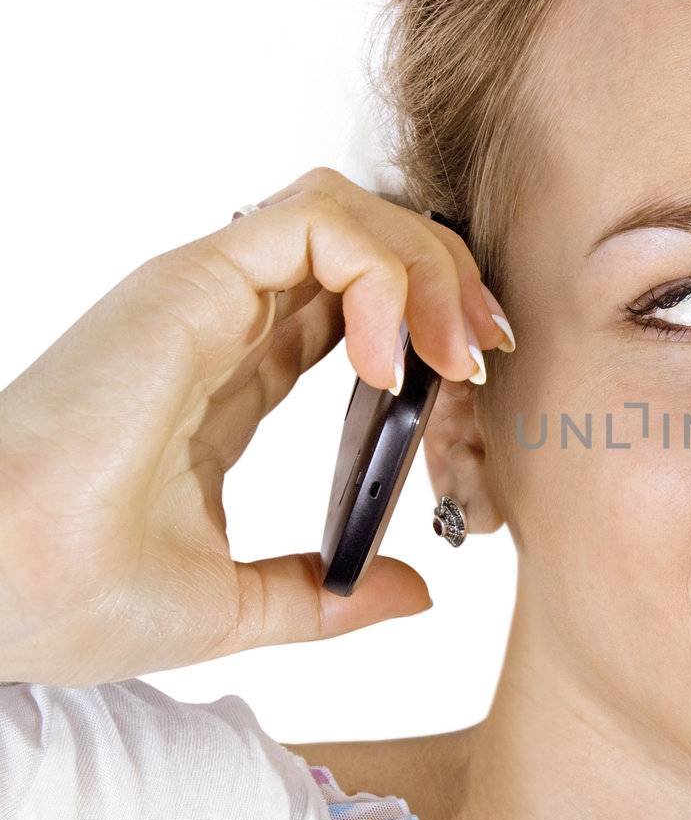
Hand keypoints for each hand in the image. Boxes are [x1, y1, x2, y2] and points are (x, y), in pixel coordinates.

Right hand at [0, 167, 514, 685]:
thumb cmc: (71, 596)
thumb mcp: (239, 606)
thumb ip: (327, 594)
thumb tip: (414, 593)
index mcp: (232, 376)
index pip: (355, 306)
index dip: (431, 325)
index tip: (476, 388)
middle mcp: (224, 322)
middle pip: (367, 245)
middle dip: (450, 284)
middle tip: (488, 355)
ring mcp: (208, 295)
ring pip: (350, 212)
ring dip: (428, 267)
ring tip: (454, 355)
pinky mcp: (192, 284)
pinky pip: (315, 221)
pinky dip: (379, 270)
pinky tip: (385, 361)